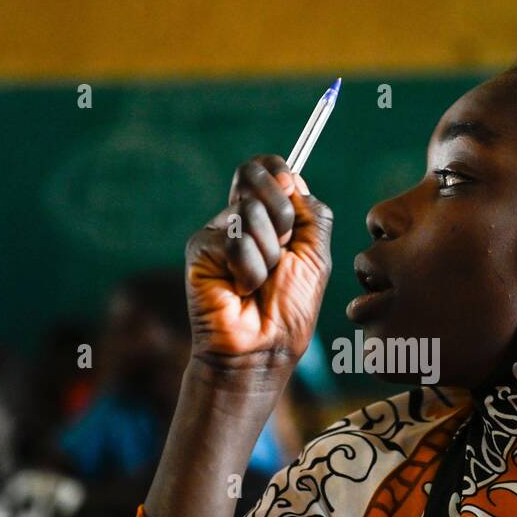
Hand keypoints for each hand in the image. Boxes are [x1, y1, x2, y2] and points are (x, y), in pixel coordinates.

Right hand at [185, 155, 332, 374]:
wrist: (264, 347)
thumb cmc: (290, 308)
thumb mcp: (316, 256)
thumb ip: (311, 213)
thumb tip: (294, 178)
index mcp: (268, 216)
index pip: (265, 169)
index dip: (278, 170)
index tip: (290, 185)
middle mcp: (239, 219)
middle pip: (254, 176)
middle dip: (281, 213)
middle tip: (282, 251)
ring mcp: (218, 232)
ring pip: (249, 213)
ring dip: (268, 254)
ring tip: (261, 283)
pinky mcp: (200, 249)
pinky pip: (235, 241)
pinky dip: (249, 270)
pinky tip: (241, 290)